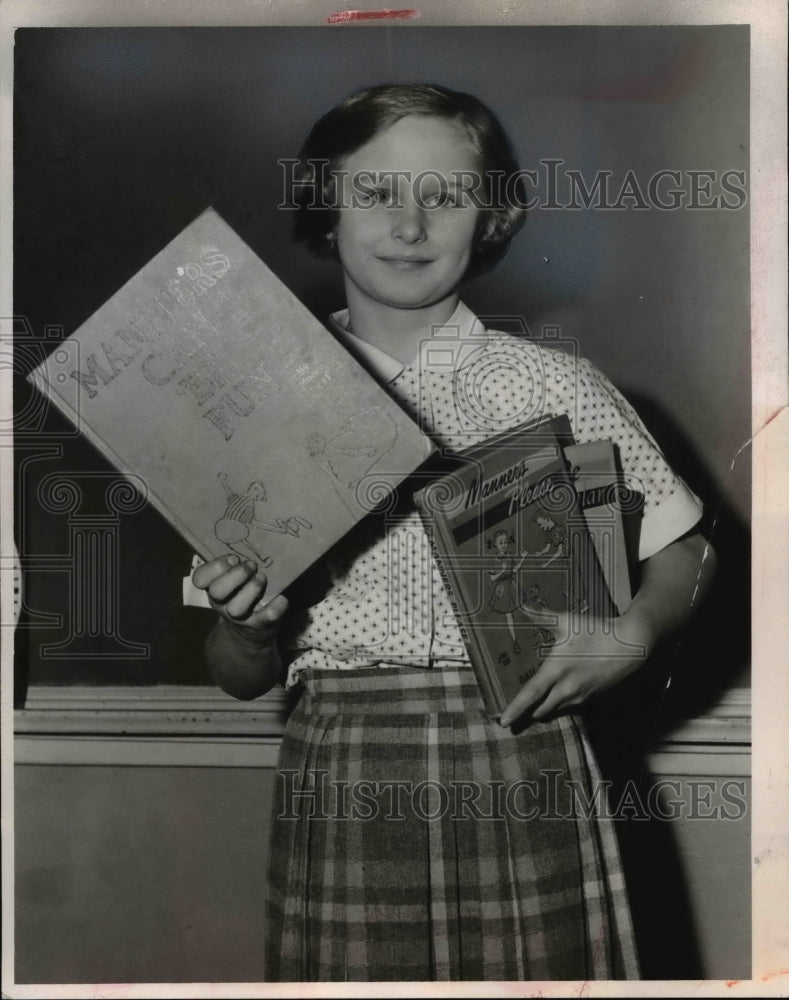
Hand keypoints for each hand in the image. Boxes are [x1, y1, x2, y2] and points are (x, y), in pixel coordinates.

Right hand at [192, 554, 287, 641]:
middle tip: (252, 565)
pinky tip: (281, 598)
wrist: (249, 633)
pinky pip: (266, 618)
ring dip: (251, 589)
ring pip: (236, 608)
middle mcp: (221, 604)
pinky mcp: (258, 626)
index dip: (215, 567)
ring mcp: (239, 618)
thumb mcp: (231, 581)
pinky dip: (275, 607)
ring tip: (262, 579)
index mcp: (213, 589)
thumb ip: (233, 566)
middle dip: (236, 575)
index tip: (233, 558)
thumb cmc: (240, 595)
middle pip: (217, 592)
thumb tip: (252, 541)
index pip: (200, 578)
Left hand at [499, 611, 651, 726]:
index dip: (516, 708)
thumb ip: (542, 616)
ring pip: (555, 709)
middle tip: (517, 708)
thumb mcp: (567, 622)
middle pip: (540, 710)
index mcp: (557, 670)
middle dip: (528, 711)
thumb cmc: (596, 631)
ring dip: (545, 707)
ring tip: (537, 698)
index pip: (531, 694)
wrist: (630, 645)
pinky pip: (569, 706)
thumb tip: (523, 606)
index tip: (503, 722)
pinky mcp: (591, 698)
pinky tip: (559, 691)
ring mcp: (580, 696)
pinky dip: (560, 702)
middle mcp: (567, 688)